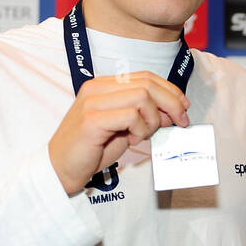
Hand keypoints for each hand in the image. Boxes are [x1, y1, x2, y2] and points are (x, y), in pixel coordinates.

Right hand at [49, 72, 190, 194]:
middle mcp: (97, 88)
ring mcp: (93, 102)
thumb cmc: (93, 149)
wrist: (62, 168)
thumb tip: (173, 111)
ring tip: (142, 135)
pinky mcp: (91, 120)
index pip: (146, 77)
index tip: (184, 107)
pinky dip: (140, 129)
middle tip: (179, 122)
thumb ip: (146, 116)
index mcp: (105, 85)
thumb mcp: (127, 128)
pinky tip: (132, 140)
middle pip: (148, 84)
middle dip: (171, 103)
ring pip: (142, 97)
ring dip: (152, 119)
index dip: (170, 90)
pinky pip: (130, 116)